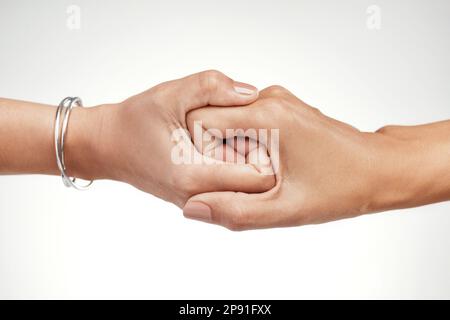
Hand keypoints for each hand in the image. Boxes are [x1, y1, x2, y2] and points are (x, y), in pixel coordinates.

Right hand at [70, 71, 274, 206]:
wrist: (109, 146)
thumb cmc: (135, 121)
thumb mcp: (170, 94)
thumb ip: (211, 87)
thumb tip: (251, 93)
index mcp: (193, 175)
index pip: (259, 176)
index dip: (268, 149)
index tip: (259, 128)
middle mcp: (198, 196)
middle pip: (258, 186)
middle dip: (263, 157)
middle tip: (253, 130)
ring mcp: (198, 201)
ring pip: (247, 190)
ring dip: (250, 162)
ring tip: (240, 137)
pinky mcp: (197, 197)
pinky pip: (232, 188)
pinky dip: (238, 167)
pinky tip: (228, 145)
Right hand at [185, 85, 449, 229]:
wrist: (379, 168)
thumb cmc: (341, 187)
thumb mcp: (285, 209)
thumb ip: (235, 210)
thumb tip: (191, 208)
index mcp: (267, 117)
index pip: (199, 121)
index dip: (198, 153)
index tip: (218, 176)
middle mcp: (269, 98)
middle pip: (212, 118)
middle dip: (215, 153)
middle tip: (246, 181)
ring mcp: (276, 99)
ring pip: (227, 120)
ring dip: (231, 149)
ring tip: (262, 174)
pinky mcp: (281, 107)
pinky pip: (246, 121)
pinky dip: (245, 143)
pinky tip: (268, 164)